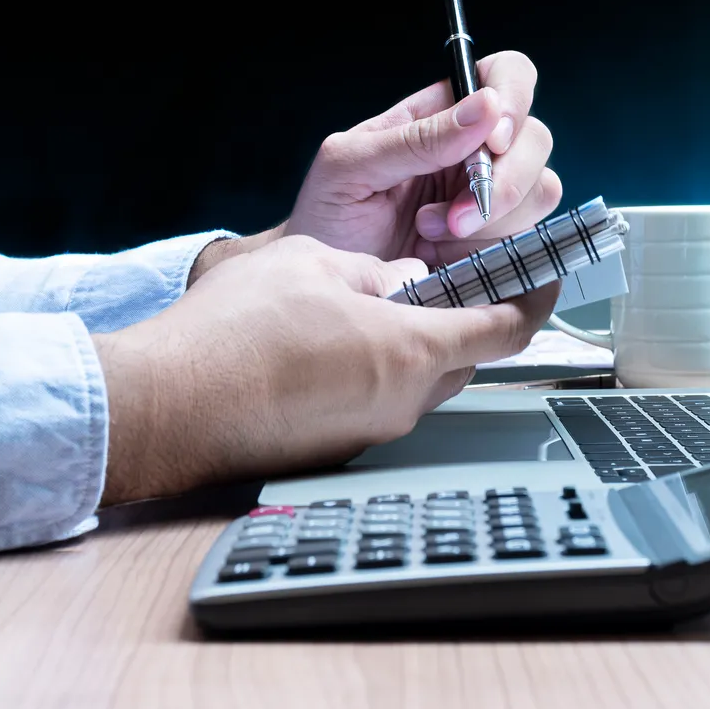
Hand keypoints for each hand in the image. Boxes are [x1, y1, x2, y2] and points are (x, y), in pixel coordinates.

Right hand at [96, 234, 558, 503]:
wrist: (168, 405)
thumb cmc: (233, 334)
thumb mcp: (313, 264)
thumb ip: (376, 271)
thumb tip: (402, 281)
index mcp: (412, 349)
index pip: (509, 328)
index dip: (534, 297)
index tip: (541, 274)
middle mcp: (403, 399)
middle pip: (467, 356)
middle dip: (465, 317)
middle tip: (441, 278)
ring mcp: (370, 430)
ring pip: (421, 380)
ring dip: (415, 344)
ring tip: (370, 305)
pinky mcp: (337, 445)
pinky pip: (380, 401)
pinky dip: (377, 370)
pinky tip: (331, 344)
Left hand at [286, 50, 561, 264]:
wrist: (327, 285)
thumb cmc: (327, 216)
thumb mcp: (350, 167)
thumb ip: (414, 137)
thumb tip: (485, 106)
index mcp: (440, 113)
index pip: (505, 75)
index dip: (514, 99)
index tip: (492, 143)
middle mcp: (474, 148)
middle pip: (536, 138)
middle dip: (502, 182)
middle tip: (449, 216)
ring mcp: (491, 194)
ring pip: (540, 190)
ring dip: (491, 221)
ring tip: (431, 235)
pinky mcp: (497, 240)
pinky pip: (527, 237)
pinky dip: (492, 250)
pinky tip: (445, 257)